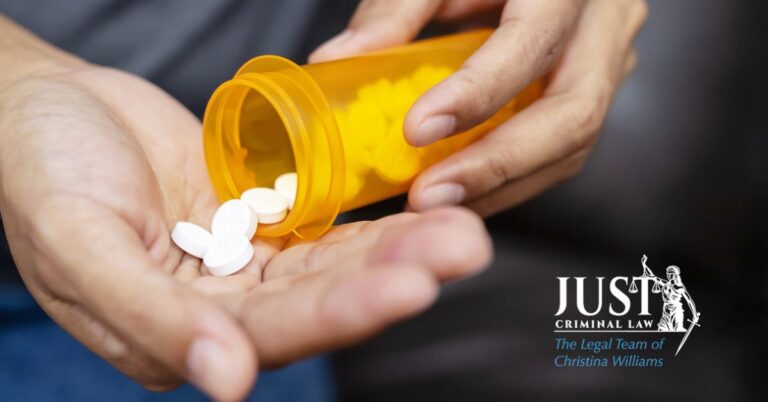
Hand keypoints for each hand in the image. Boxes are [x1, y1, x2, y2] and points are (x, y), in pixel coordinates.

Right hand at [0, 66, 491, 400]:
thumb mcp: (80, 248)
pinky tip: (419, 214)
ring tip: (461, 232)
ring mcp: (242, 264)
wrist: (41, 110)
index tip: (412, 287)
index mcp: (172, 336)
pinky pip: (321, 227)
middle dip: (393, 277)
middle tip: (463, 248)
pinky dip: (368, 223)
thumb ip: (151, 320)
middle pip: (319, 300)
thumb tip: (227, 384)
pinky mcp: (256, 221)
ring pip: (331, 265)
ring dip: (396, 250)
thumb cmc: (40, 174)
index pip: (272, 333)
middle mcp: (220, 309)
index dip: (342, 312)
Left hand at [310, 0, 646, 215]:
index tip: (417, 130)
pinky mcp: (598, 88)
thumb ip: (395, 9)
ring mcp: (611, 59)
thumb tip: (336, 61)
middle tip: (428, 195)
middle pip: (572, 114)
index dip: (477, 93)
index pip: (532, 42)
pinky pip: (562, 149)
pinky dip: (511, 179)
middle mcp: (605, 22)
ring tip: (436, 200)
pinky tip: (466, 190)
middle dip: (494, 166)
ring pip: (572, 145)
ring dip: (501, 185)